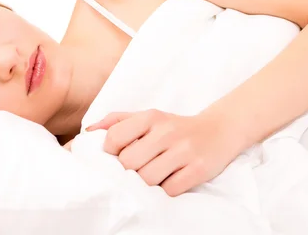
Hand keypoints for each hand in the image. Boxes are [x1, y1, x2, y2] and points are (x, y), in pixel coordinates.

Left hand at [86, 108, 243, 196]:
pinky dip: (165, 190)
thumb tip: (88, 132)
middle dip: (128, 171)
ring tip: (153, 175)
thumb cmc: (174, 127)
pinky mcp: (198, 169)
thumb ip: (116, 121)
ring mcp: (184, 150)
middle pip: (128, 163)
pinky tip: (170, 180)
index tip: (118, 156)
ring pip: (147, 179)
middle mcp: (166, 131)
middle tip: (137, 169)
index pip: (114, 138)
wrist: (218, 130)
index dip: (110, 153)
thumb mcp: (147, 117)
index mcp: (150, 117)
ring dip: (146, 183)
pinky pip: (169, 190)